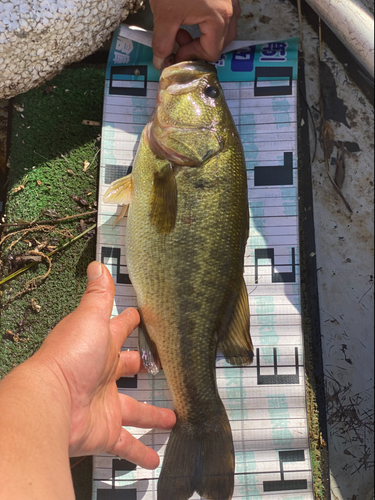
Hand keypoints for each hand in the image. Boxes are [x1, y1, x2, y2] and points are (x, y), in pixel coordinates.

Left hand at [33, 261, 175, 468]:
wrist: (51, 402)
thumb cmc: (72, 356)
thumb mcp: (90, 319)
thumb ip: (98, 295)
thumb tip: (97, 265)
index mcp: (102, 345)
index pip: (121, 329)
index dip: (133, 322)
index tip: (146, 318)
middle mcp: (103, 374)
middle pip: (129, 369)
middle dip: (144, 368)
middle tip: (165, 369)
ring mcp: (105, 404)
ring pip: (135, 410)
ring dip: (152, 415)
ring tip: (174, 418)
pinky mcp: (105, 431)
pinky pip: (126, 443)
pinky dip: (140, 452)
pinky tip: (154, 459)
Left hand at [149, 0, 240, 68]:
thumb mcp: (165, 14)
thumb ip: (162, 42)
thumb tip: (160, 62)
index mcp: (219, 18)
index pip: (211, 53)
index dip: (191, 57)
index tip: (175, 52)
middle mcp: (231, 11)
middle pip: (219, 44)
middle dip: (197, 48)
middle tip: (178, 40)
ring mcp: (232, 0)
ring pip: (223, 31)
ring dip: (204, 36)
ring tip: (184, 27)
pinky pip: (223, 15)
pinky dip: (209, 22)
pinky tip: (192, 15)